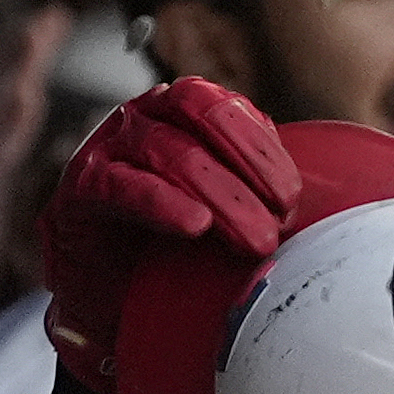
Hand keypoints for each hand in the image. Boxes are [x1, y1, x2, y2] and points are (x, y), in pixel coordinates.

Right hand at [35, 79, 300, 392]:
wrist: (105, 286)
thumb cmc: (170, 237)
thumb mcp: (222, 203)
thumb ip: (254, 185)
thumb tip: (313, 198)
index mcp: (181, 109)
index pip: (226, 107)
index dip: (263, 148)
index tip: (291, 197)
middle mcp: (145, 116)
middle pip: (201, 119)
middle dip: (248, 170)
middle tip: (279, 221)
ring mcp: (108, 145)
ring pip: (168, 152)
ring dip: (219, 195)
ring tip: (251, 238)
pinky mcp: (80, 186)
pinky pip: (121, 185)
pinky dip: (162, 203)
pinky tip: (193, 225)